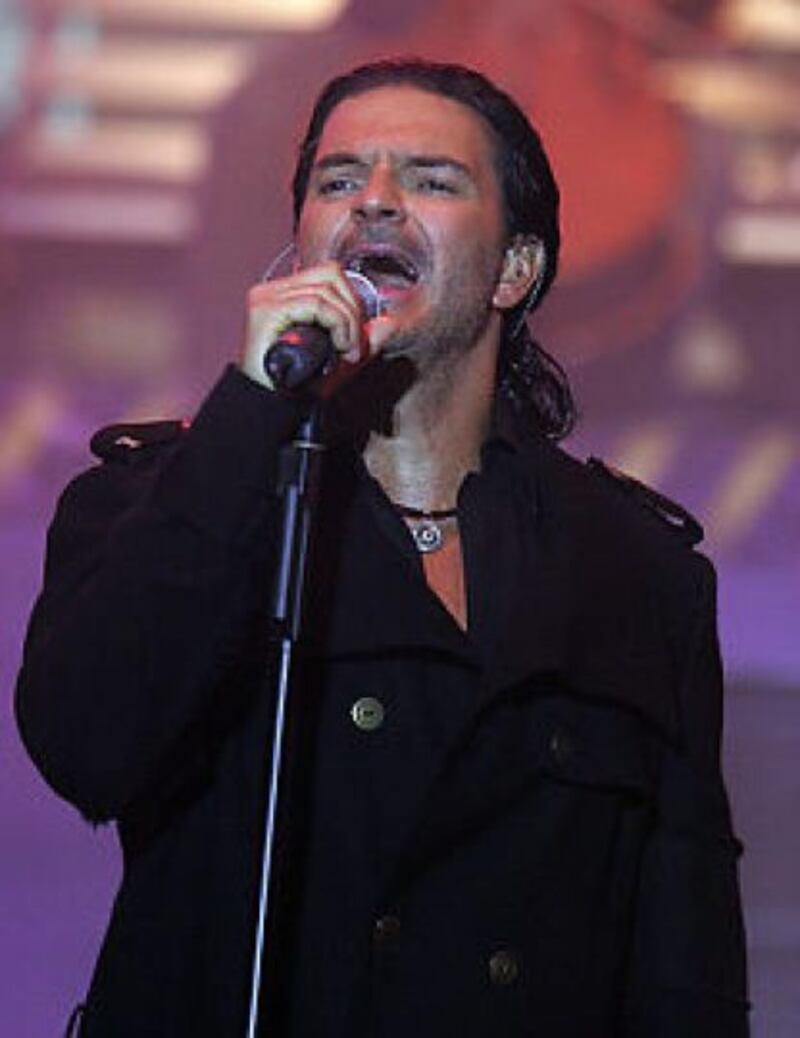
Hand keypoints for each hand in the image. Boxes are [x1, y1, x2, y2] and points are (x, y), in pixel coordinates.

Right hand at [239, 262, 391, 394]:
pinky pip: (314, 304)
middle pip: (330, 274)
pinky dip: (336, 324)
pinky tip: (337, 347)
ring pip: (326, 291)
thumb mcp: (338, 358)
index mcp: (285, 295)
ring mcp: (266, 299)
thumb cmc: (296, 384)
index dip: (352, 301)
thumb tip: (388, 324)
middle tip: (355, 345)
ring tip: (347, 351)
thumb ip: (361, 339)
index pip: (329, 275)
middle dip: (353, 310)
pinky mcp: (265, 312)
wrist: (268, 406)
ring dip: (348, 323)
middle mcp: (272, 291)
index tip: (357, 336)